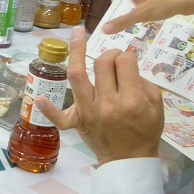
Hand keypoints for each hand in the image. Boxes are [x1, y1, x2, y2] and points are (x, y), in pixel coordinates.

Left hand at [35, 27, 162, 165]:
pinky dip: (48, 108)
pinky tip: (38, 97)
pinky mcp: (76, 123)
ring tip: (77, 33)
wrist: (129, 160)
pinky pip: (59, 117)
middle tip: (114, 57)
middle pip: (101, 64)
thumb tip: (127, 63)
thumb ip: (143, 82)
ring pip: (76, 76)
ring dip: (75, 52)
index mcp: (131, 100)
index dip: (127, 56)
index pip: (124, 62)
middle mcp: (108, 104)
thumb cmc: (145, 131)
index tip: (128, 60)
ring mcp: (88, 113)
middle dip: (109, 53)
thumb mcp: (156, 106)